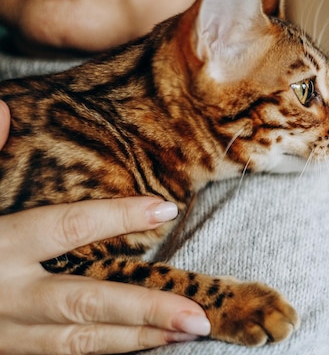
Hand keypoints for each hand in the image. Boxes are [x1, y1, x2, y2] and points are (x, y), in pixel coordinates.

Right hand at [0, 101, 209, 354]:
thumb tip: (3, 112)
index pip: (62, 229)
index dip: (115, 218)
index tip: (164, 208)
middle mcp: (1, 295)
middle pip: (83, 302)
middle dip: (143, 310)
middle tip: (196, 315)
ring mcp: (3, 334)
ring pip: (78, 341)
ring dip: (135, 340)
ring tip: (186, 332)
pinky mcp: (6, 352)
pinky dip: (105, 352)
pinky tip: (144, 346)